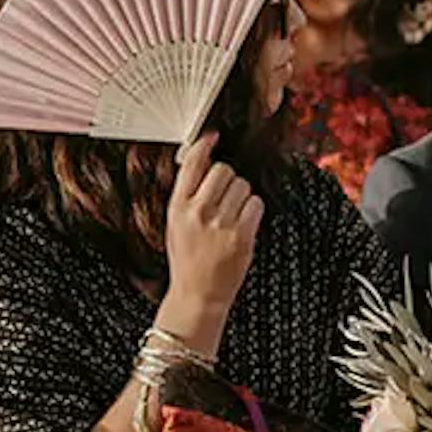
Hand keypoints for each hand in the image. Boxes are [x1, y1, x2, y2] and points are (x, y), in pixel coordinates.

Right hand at [155, 140, 262, 344]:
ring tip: (232, 215)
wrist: (198, 295)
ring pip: (243, 186)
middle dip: (228, 179)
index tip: (212, 137)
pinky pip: (256, 204)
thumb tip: (204, 160)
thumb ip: (187, 194)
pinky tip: (243, 224)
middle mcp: (198, 212)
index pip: (192, 164)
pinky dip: (253, 211)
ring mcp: (221, 224)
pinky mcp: (242, 236)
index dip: (204, 145)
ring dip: (242, 196)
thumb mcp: (176, 224)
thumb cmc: (188, 259)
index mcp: (178, 207)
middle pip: (223, 170)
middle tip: (225, 197)